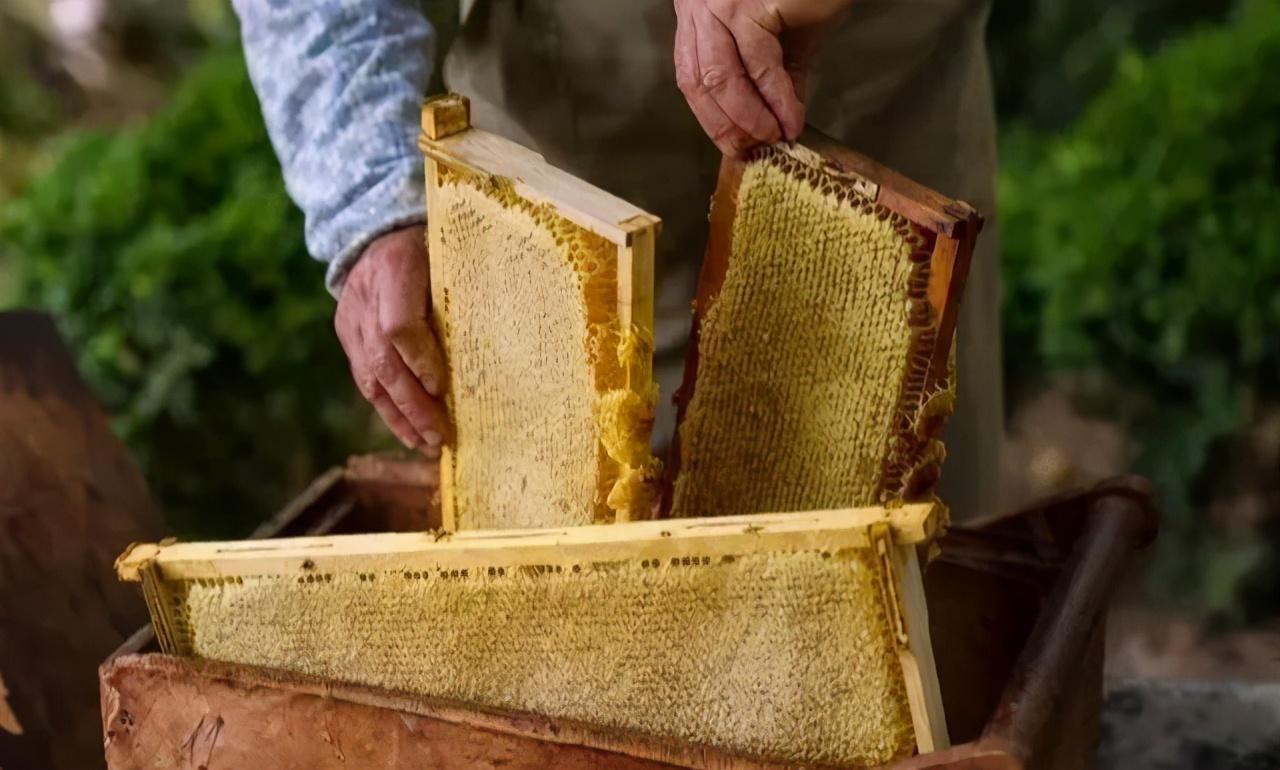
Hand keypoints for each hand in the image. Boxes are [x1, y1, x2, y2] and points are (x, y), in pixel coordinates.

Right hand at [335, 225, 449, 455]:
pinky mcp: (345, 333)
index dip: (420, 360)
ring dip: (399, 416)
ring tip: (425, 444)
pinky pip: (364, 378)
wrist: (376, 229)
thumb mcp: (448, 255)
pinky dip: (387, 408)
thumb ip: (460, 293)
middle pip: (383, 360)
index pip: (399, 326)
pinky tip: (408, 431)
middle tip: (439, 434)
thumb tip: (495, 344)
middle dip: (412, 403)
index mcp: (395, 268)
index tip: (442, 388)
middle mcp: (364, 296)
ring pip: (369, 377)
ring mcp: (350, 318)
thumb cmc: (429, 245)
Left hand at [673, 0, 847, 155]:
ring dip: (749, 117)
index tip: (733, 144)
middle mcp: (699, 7)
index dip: (710, 116)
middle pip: (699, 80)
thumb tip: (778, 123)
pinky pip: (758, 66)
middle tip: (751, 149)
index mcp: (699, 15)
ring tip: (774, 136)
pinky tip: (791, 118)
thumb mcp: (787, 41)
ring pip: (721, 78)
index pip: (692, 75)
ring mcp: (718, 4)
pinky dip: (776, 99)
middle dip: (725, 124)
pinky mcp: (747, 5)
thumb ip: (777, 79)